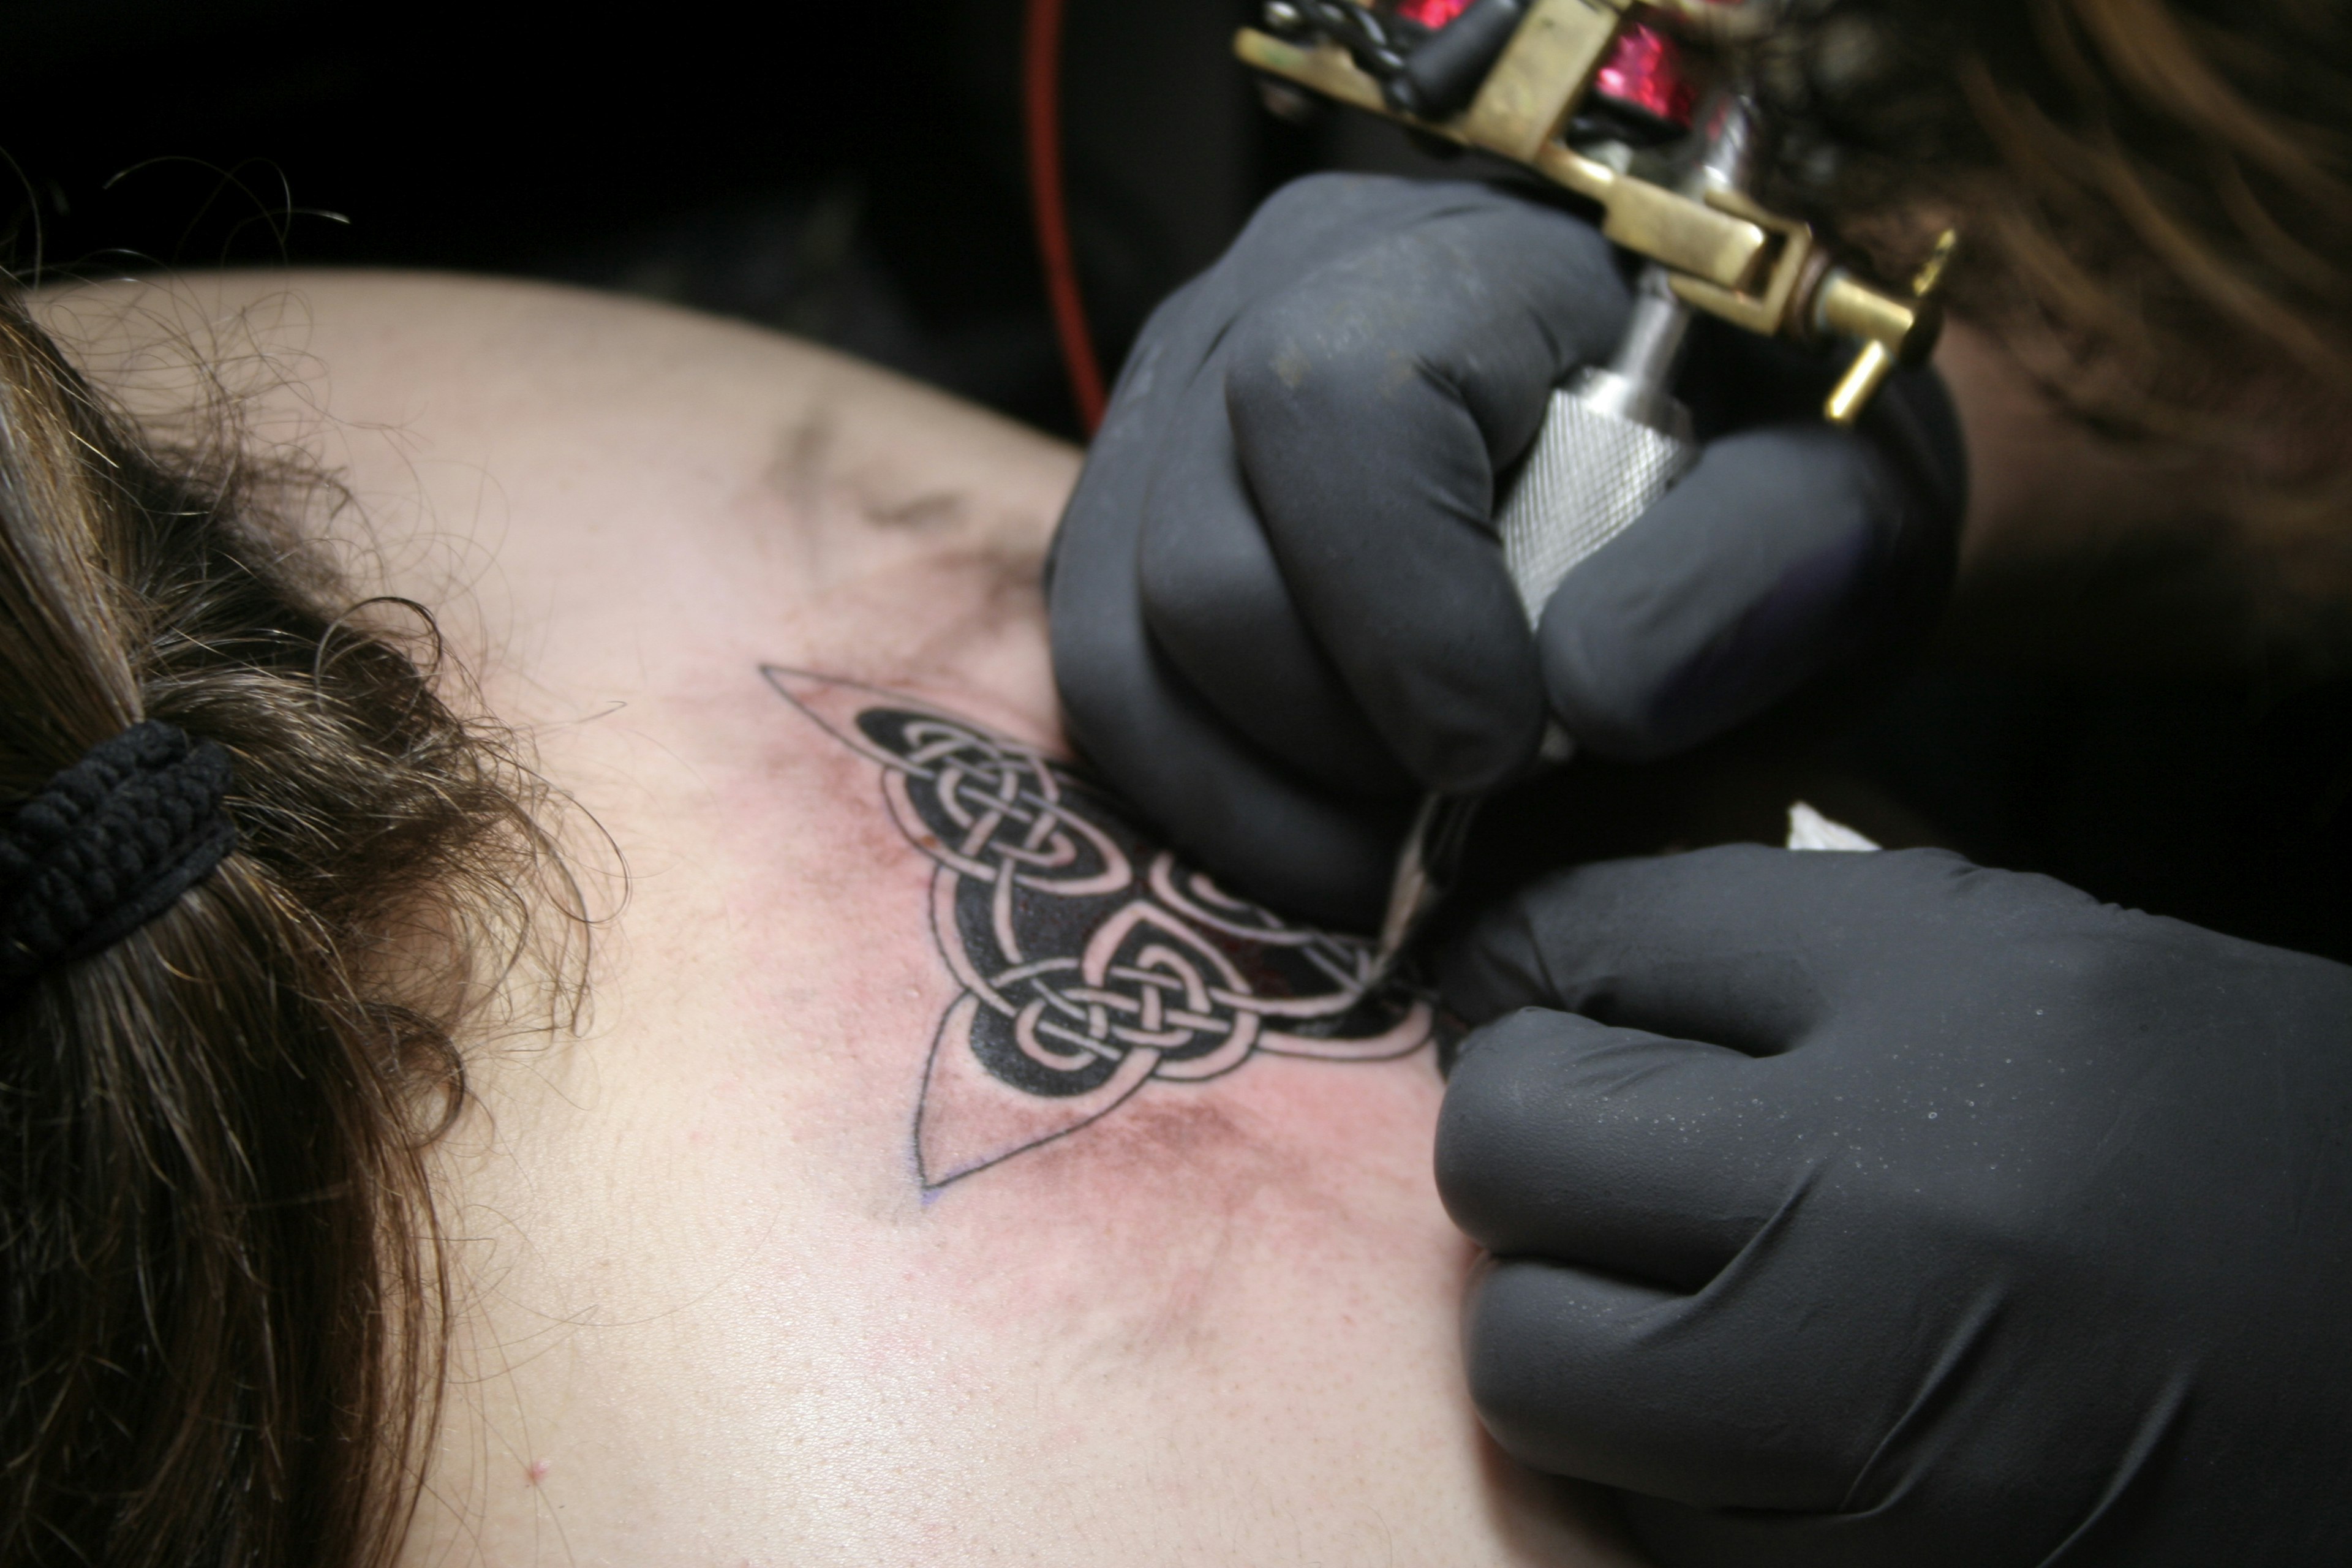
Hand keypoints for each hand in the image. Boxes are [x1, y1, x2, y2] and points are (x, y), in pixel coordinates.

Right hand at [1046, 173, 1964, 928]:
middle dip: (1342, 738)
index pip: (1336, 408)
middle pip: (1201, 567)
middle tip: (1475, 796)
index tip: (1514, 746)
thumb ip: (1750, 580)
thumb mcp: (1833, 513)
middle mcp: (1254, 311)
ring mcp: (1165, 422)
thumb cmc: (1764, 473)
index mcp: (1448, 254)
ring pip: (1120, 654)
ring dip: (1266, 799)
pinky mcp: (1129, 528)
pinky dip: (1218, 802)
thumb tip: (1585, 693)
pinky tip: (1337, 829)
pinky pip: (1111, 697)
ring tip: (1406, 841)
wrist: (1713, 464)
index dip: (1407, 615)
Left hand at [1436, 845, 2351, 1565]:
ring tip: (1702, 1286)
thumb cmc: (2206, 1133)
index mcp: (1937, 1045)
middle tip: (1627, 1156)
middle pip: (1504, 1160)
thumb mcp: (2000, 960)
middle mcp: (1883, 1259)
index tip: (1573, 1014)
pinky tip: (1775, 1402)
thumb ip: (1724, 943)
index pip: (1582, 965)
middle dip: (1530, 1146)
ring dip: (1573, 1313)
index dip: (1543, 985)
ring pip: (1533, 1366)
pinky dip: (1667, 1452)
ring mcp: (1869, 1468)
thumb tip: (1494, 967)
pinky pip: (1640, 1513)